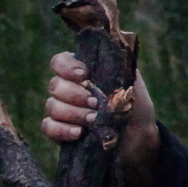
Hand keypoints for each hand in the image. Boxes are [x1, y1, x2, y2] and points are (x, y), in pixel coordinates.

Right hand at [42, 52, 160, 183]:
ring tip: (94, 120)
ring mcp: (62, 110)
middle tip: (95, 104)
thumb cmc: (134, 103)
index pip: (60, 62)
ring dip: (74, 113)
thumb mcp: (130, 80)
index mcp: (81, 71)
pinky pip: (48, 127)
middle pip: (55, 85)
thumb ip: (116, 65)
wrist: (139, 135)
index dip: (67, 67)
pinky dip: (62, 129)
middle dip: (76, 95)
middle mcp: (68, 88)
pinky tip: (79, 132)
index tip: (84, 76)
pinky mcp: (61, 131)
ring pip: (52, 106)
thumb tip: (107, 52)